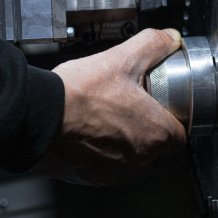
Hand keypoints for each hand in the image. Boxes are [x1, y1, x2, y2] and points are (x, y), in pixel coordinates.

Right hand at [34, 28, 185, 185]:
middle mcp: (138, 160)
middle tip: (132, 105)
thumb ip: (154, 45)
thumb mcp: (124, 58)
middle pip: (155, 146)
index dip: (173, 118)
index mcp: (154, 134)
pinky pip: (104, 165)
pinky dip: (100, 150)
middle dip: (147, 127)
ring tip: (108, 115)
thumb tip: (170, 39)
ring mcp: (113, 172)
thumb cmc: (79, 94)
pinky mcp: (90, 178)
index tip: (163, 107)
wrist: (37, 115)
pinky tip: (89, 129)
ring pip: (130, 157)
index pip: (180, 135)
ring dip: (123, 140)